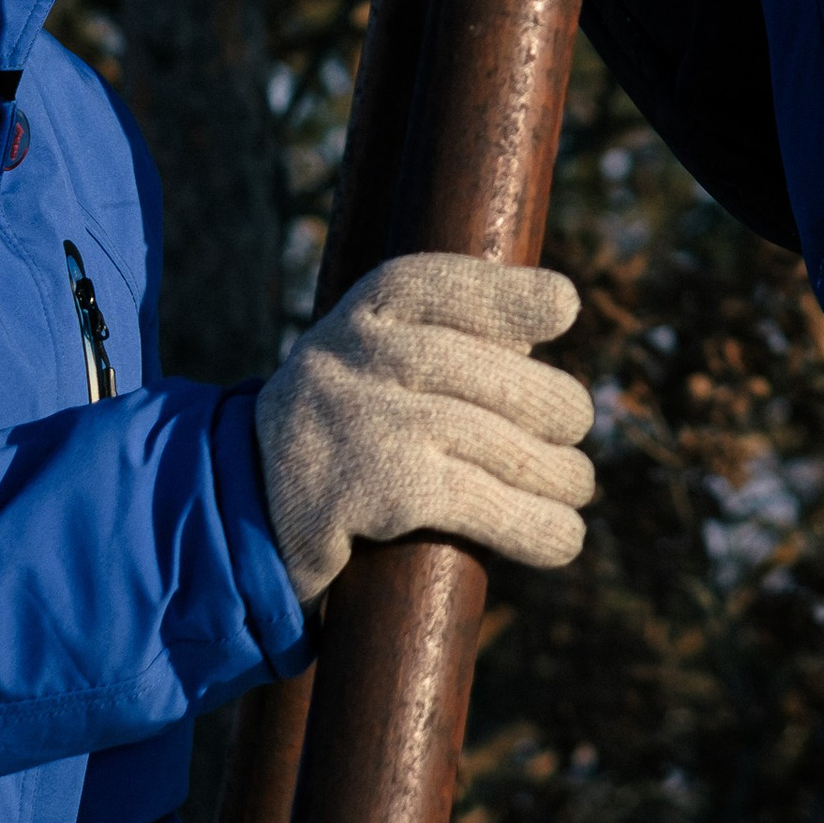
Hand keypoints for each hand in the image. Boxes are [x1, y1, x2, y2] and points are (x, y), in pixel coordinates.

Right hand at [251, 252, 596, 605]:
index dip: (509, 295)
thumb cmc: (348, 422)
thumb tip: (551, 323)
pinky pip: (473, 503)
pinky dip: (531, 523)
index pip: (442, 285)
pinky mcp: (365, 494)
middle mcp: (356, 355)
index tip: (564, 308)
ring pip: (490, 441)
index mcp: (365, 309)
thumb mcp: (377, 358)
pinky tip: (563, 537)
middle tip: (576, 429)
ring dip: (554, 473)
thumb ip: (446, 336)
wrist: (246, 507)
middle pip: (485, 373)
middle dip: (550, 404)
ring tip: (578, 485)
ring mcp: (360, 422)